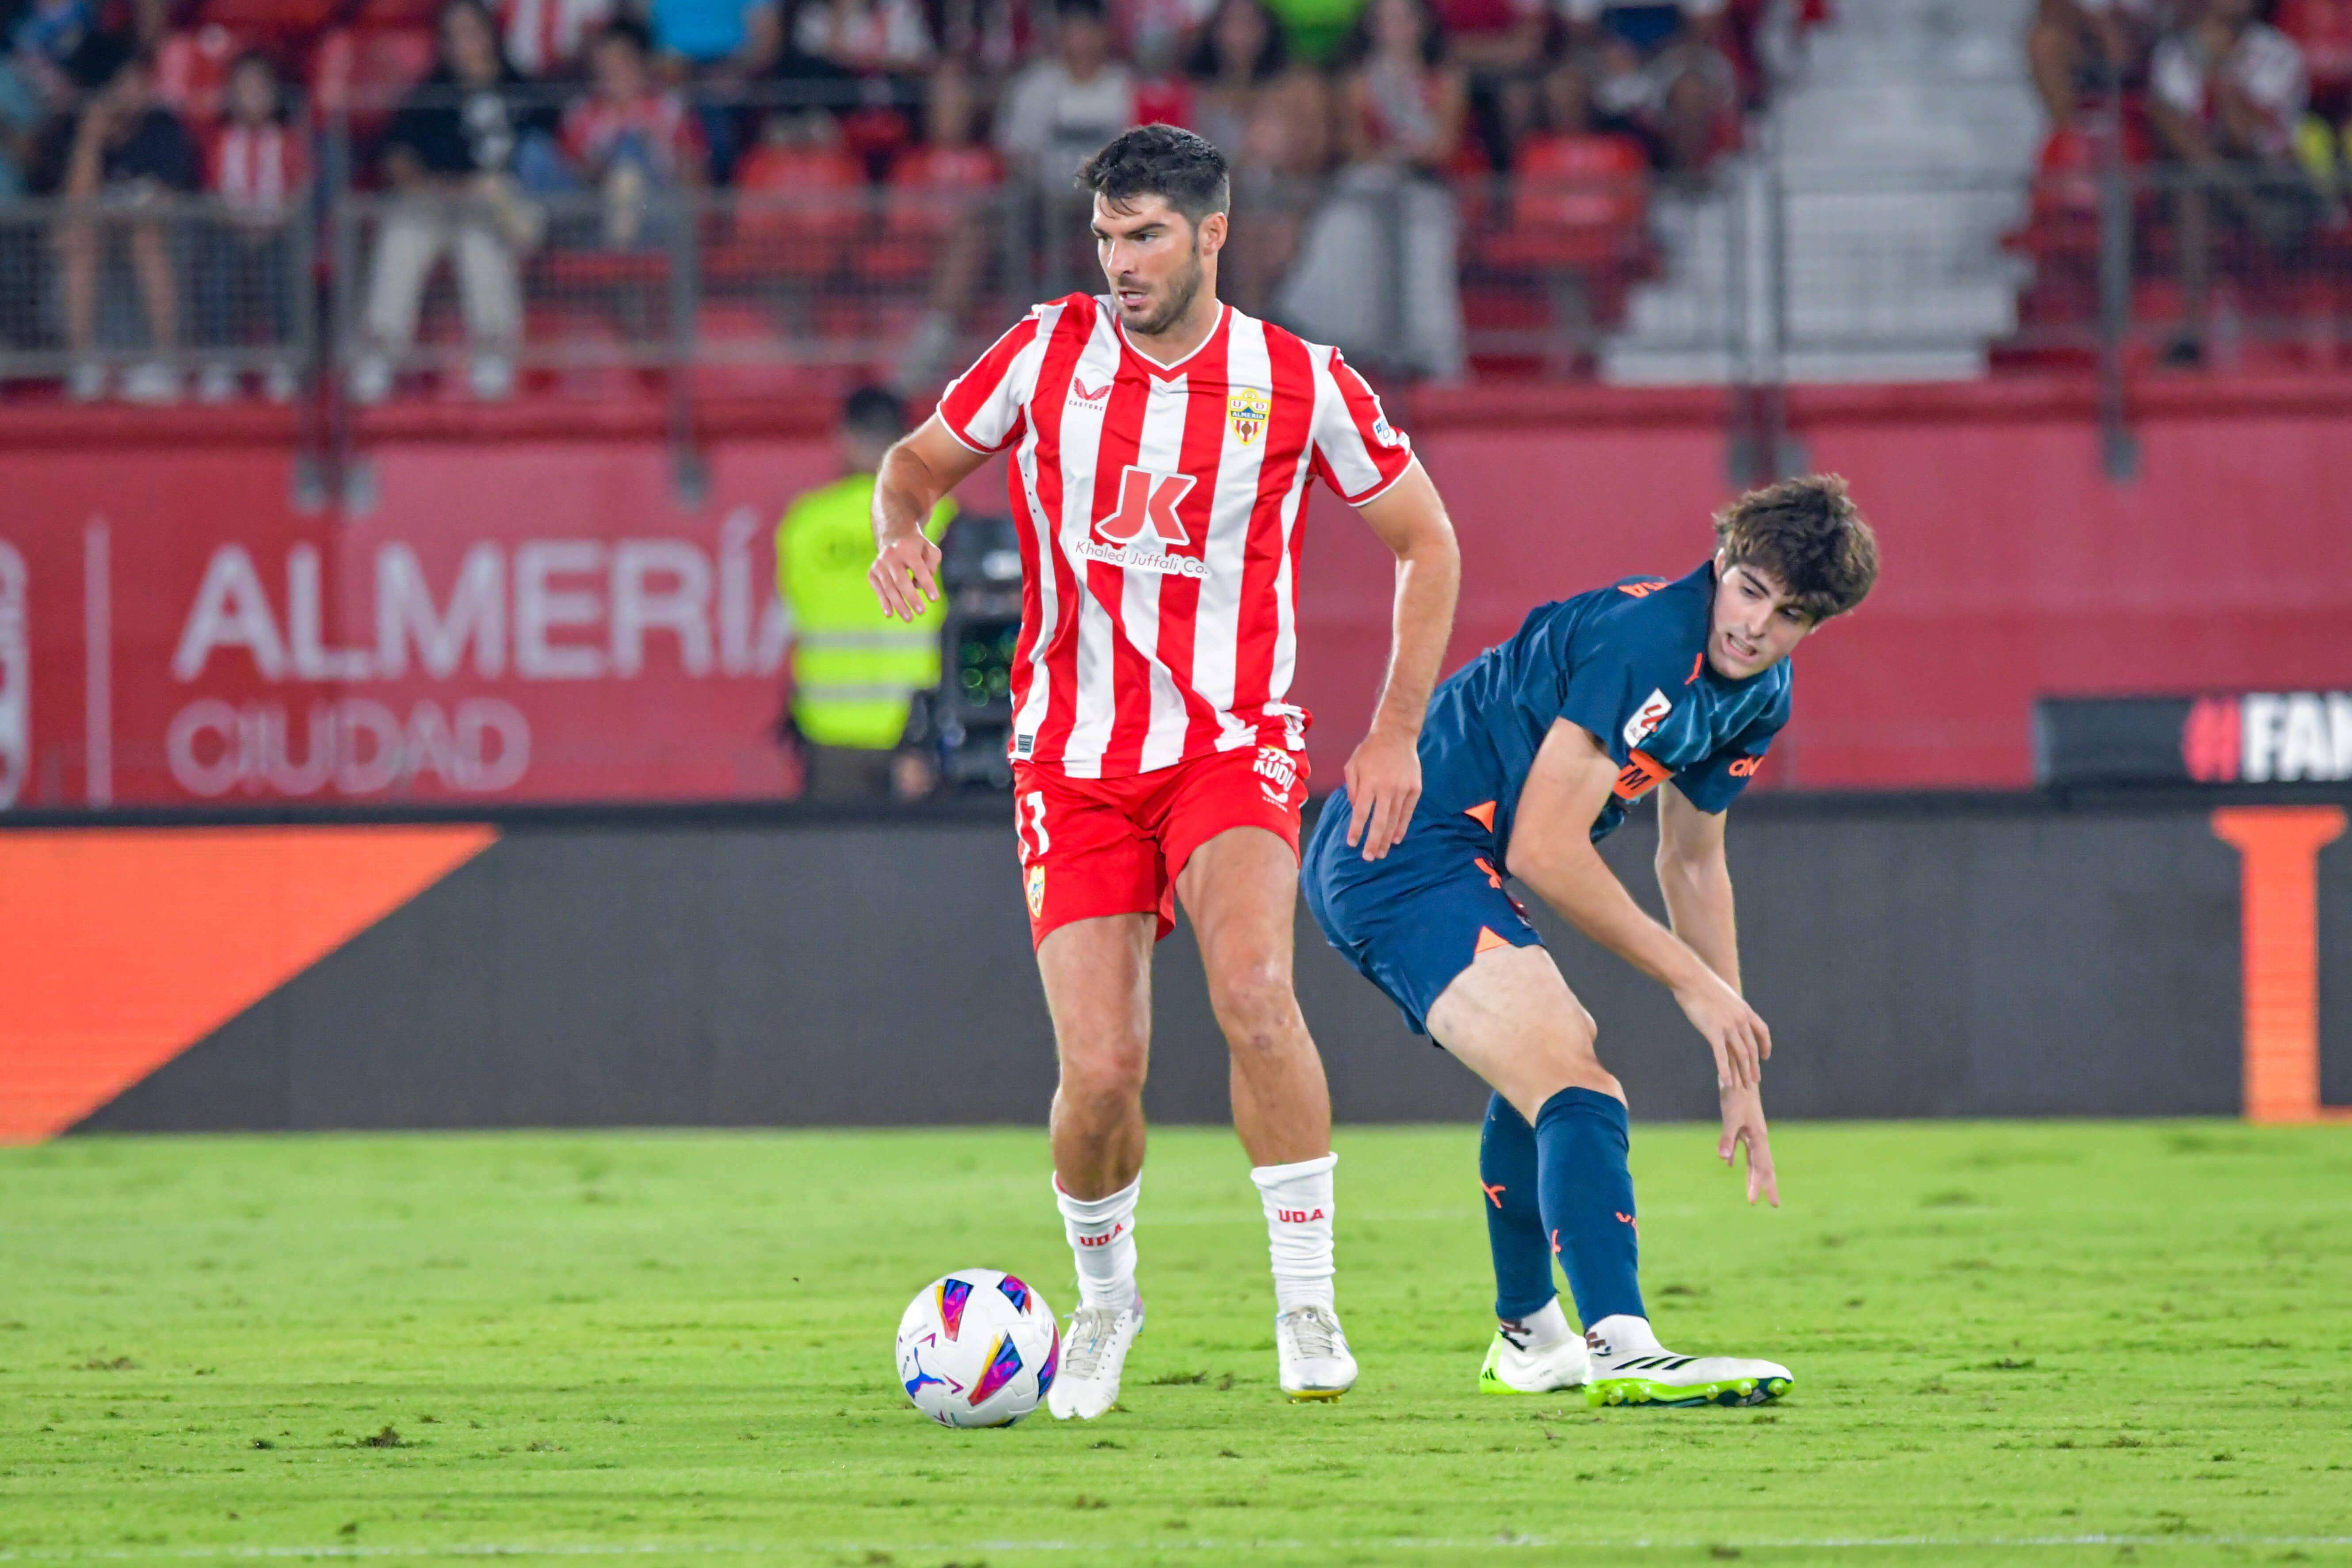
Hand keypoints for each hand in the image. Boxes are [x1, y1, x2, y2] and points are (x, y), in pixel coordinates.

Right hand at [869, 530, 941, 620]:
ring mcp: (879, 564)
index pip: (919, 568)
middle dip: (911, 598)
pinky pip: (879, 591)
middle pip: (901, 580)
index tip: (935, 599)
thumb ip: (932, 565)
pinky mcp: (872, 573)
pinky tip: (890, 614)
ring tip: (909, 619)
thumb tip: (919, 586)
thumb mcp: (930, 551)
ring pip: (889, 588)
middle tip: (921, 612)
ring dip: (899, 605)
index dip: (927, 584)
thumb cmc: (917, 549)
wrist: (894, 539)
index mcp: (906, 548)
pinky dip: (884, 603)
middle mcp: (890, 555)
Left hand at [1343, 725, 1420, 859]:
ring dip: (1387, 838)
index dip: (1356, 830)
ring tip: (1382, 853)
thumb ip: (1352, 789)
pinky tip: (1397, 839)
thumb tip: (1356, 811)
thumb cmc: (1370, 751)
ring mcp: (1403, 789)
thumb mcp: (1352, 766)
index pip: (1361, 813)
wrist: (1396, 734)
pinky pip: (1408, 812)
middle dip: (1373, 842)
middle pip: (1379, 822)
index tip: (1352, 844)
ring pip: (1394, 819)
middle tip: (1369, 858)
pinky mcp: (1415, 789)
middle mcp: (1386, 788)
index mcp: (1369, 783)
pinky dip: (1402, 826)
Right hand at [1672, 971, 1770, 1090]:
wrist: (1691, 978)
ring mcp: (1728, 1026)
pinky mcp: (1713, 1032)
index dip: (1765, 1046)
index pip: (1762, 1031)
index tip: (1765, 1057)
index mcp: (1745, 1010)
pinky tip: (1727, 1083)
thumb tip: (1728, 1008)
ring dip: (1743, 1073)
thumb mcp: (1724, 994)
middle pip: (1752, 1048)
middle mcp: (1741, 1020)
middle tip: (1754, 1082)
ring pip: (1741, 1055)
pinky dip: (1726, 1071)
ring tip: (1744, 1087)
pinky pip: (1722, 1056)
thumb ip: (1729, 1005)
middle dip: (1754, 1067)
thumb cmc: (1702, 983)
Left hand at [1717, 1081, 1777, 1205]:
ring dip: (1755, 1176)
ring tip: (1754, 1193)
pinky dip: (1738, 1158)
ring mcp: (1751, 1132)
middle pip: (1765, 1166)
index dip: (1758, 1185)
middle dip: (1768, 1185)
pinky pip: (1743, 1148)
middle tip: (1775, 1205)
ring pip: (1755, 1159)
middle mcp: (1758, 1137)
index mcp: (1759, 1137)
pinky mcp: (1742, 1127)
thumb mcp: (1730, 1117)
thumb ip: (1727, 1139)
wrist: (1737, 1072)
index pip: (1761, 1167)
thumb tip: (1723, 1160)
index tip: (1754, 1202)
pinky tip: (1731, 1165)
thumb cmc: (1736, 1094)